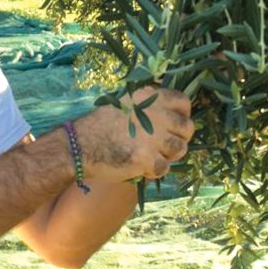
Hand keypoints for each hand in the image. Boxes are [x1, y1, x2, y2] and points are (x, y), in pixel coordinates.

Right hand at [74, 87, 192, 181]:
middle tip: (164, 146)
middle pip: (187, 128)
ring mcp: (153, 137)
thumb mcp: (125, 102)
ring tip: (152, 157)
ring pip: (180, 149)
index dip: (183, 115)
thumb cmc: (100, 125)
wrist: (80, 146)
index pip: (184, 102)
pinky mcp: (147, 158)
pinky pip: (164, 168)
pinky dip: (154, 171)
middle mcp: (155, 114)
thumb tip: (172, 115)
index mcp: (150, 97)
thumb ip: (148, 105)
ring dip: (168, 156)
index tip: (174, 125)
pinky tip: (141, 167)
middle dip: (179, 139)